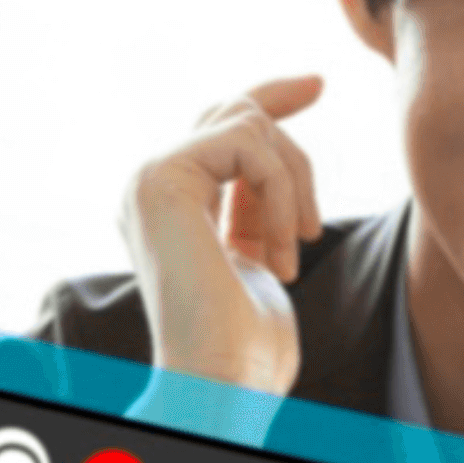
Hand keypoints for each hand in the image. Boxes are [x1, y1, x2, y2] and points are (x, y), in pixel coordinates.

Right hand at [117, 75, 324, 400]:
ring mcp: (149, 179)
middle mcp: (148, 186)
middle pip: (231, 111)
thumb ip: (253, 204)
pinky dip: (284, 192)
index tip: (315, 85)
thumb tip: (273, 148)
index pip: (214, 128)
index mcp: (166, 205)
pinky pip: (250, 145)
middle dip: (288, 126)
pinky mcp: (162, 177)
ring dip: (296, 184)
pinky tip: (282, 248)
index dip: (267, 99)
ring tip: (297, 247)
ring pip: (248, 124)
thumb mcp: (257, 254)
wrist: (220, 378)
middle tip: (316, 144)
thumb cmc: (247, 342)